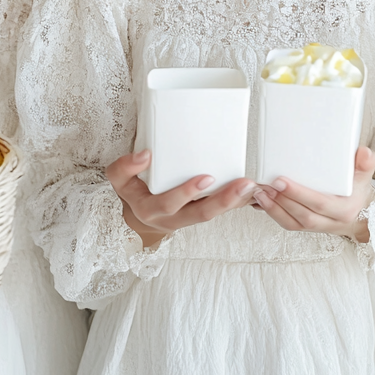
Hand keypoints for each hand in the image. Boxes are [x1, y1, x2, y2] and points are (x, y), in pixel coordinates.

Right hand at [105, 150, 256, 248]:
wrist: (139, 212)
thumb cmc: (132, 190)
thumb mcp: (118, 179)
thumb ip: (124, 167)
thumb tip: (145, 155)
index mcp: (150, 210)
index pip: (168, 203)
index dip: (187, 193)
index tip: (206, 177)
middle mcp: (171, 219)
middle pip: (200, 215)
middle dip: (223, 201)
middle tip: (244, 184)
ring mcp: (188, 218)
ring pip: (214, 215)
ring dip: (236, 202)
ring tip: (254, 185)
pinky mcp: (201, 213)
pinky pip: (221, 211)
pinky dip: (239, 202)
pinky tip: (256, 190)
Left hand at [253, 147, 374, 242]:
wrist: (361, 213)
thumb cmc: (358, 191)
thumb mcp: (365, 176)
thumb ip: (366, 163)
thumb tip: (364, 152)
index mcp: (344, 210)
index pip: (320, 203)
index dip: (299, 194)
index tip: (281, 180)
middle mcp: (331, 223)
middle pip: (303, 215)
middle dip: (281, 201)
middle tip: (264, 185)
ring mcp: (318, 227)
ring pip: (292, 223)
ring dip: (273, 208)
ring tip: (259, 192)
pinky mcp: (306, 227)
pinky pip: (288, 224)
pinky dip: (273, 213)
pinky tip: (261, 201)